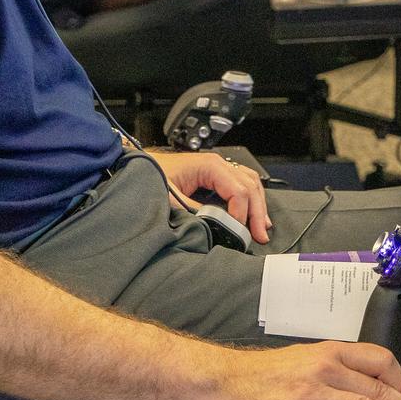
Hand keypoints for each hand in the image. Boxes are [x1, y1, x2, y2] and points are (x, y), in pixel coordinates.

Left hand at [147, 150, 271, 242]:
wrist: (138, 166)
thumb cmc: (150, 176)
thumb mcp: (169, 197)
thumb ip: (195, 211)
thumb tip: (217, 225)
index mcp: (209, 165)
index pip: (238, 190)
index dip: (241, 213)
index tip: (238, 232)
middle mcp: (218, 164)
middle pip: (250, 186)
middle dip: (257, 212)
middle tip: (260, 235)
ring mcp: (218, 169)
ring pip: (250, 184)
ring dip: (257, 206)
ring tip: (261, 227)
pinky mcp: (215, 176)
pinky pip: (241, 185)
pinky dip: (250, 200)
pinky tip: (252, 214)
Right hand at [188, 342, 400, 399]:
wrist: (221, 381)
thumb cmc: (258, 374)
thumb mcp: (303, 360)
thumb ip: (332, 372)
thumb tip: (361, 390)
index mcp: (328, 352)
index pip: (379, 359)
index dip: (400, 379)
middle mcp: (324, 369)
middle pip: (379, 386)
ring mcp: (312, 394)